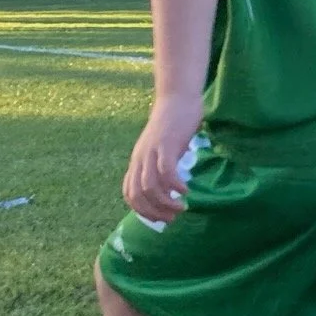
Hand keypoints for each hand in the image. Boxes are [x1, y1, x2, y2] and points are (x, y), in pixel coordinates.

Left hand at [122, 96, 203, 224]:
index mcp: (137, 161)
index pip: (129, 194)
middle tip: (173, 218)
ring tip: (182, 208)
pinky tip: (186, 190)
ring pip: (150, 187)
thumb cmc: (174, 123)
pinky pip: (166, 172)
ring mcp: (151, 152)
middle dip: (154, 212)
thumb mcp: (163, 148)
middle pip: (138, 195)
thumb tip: (172, 185)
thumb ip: (162, 164)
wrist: (177, 97)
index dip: (142, 211)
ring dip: (165, 203)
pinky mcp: (165, 145)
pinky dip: (174, 185)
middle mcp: (140, 158)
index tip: (161, 218)